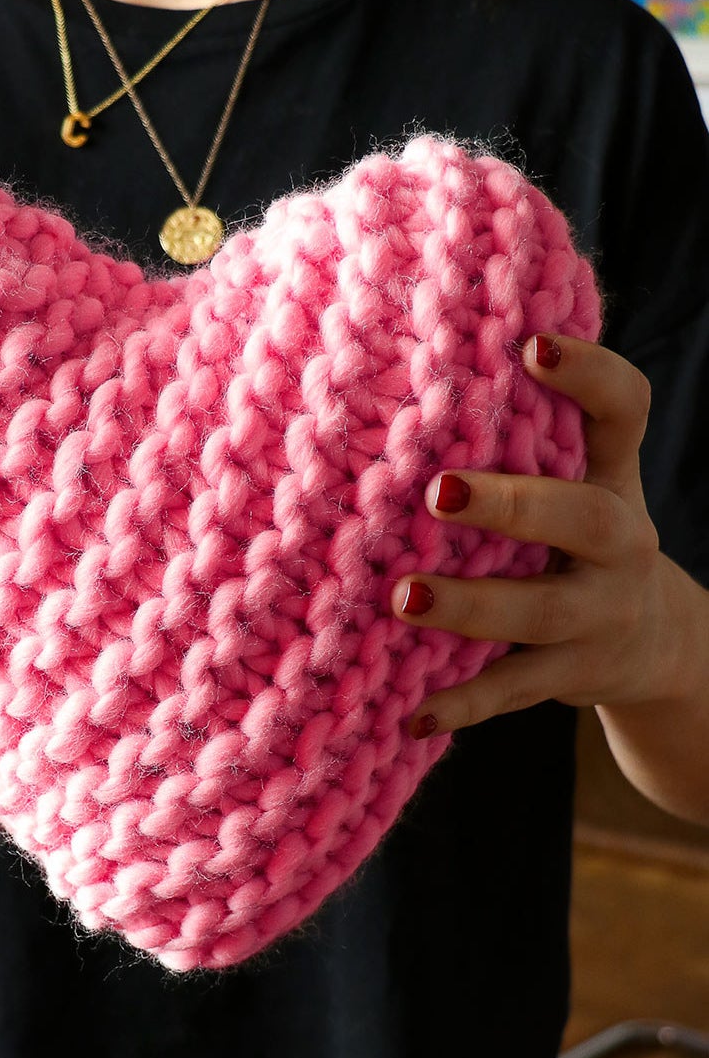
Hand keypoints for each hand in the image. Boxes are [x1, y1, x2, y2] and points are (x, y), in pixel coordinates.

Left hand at [389, 334, 686, 738]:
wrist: (654, 642)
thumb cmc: (576, 535)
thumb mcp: (575, 480)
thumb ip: (526, 435)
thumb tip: (410, 366)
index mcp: (611, 476)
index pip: (623, 411)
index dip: (588, 376)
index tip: (530, 345)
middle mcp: (618, 541)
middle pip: (584, 518)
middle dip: (513, 505)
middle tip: (437, 493)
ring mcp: (601, 613)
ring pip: (541, 612)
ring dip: (471, 606)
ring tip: (403, 598)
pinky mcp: (574, 673)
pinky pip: (516, 690)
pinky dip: (463, 704)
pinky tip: (412, 712)